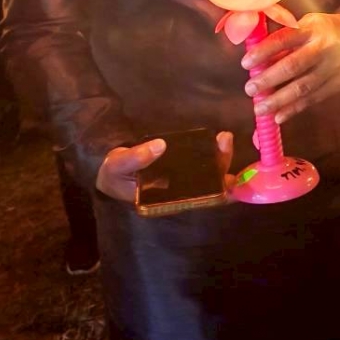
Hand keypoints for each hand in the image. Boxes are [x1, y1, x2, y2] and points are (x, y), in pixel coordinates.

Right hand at [96, 131, 233, 201]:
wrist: (111, 170)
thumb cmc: (115, 174)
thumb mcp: (117, 167)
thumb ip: (135, 158)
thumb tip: (159, 146)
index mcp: (167, 201)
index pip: (198, 201)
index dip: (217, 193)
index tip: (228, 179)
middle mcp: (180, 193)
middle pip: (209, 186)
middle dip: (222, 167)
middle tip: (224, 143)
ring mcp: (183, 180)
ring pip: (209, 173)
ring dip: (220, 157)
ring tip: (224, 137)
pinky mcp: (181, 166)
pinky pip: (202, 162)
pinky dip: (213, 153)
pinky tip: (220, 139)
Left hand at [240, 12, 339, 123]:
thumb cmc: (319, 31)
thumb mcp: (303, 25)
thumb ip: (282, 40)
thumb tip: (255, 61)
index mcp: (311, 29)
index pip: (284, 39)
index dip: (263, 51)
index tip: (245, 63)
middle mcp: (324, 48)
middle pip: (293, 66)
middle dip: (269, 79)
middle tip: (249, 89)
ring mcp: (332, 68)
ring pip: (303, 87)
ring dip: (279, 100)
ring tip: (259, 109)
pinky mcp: (337, 83)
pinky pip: (313, 99)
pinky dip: (294, 109)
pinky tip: (278, 116)